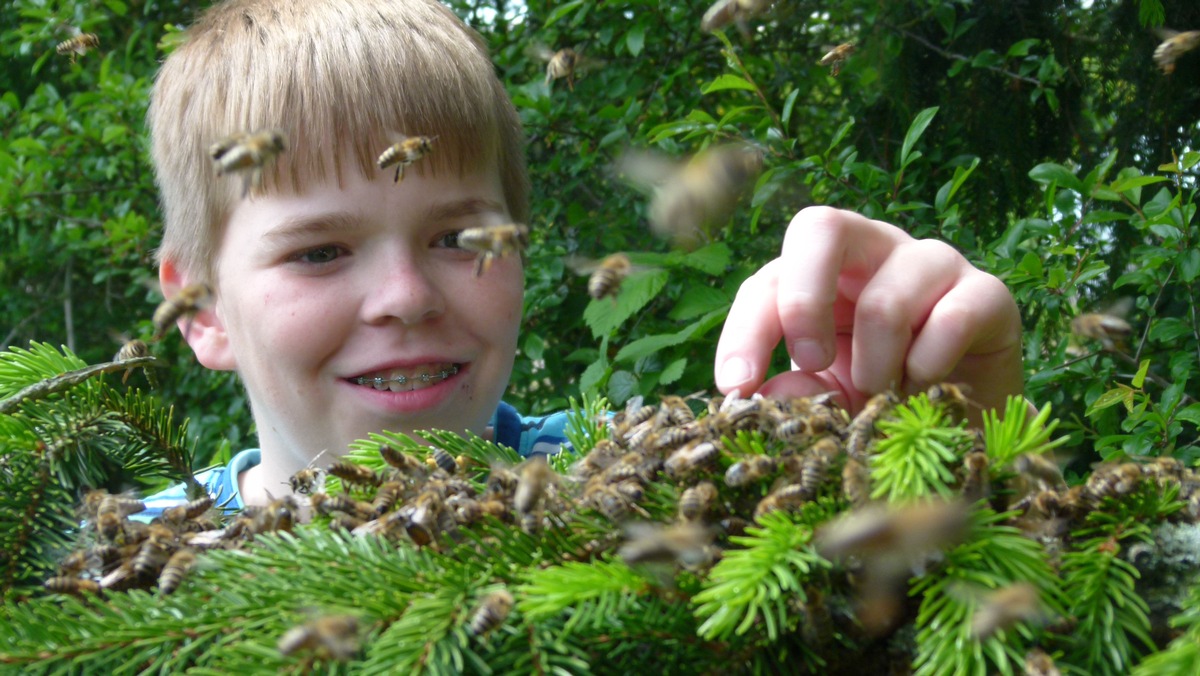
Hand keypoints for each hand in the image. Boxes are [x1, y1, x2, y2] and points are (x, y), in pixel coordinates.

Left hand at [714, 206, 1024, 422]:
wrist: (967, 416)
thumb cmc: (886, 393)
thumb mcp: (829, 397)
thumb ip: (797, 395)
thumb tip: (766, 396)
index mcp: (821, 272)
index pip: (768, 281)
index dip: (746, 332)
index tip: (737, 388)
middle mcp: (873, 250)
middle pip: (820, 227)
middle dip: (803, 303)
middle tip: (812, 362)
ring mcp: (933, 263)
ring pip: (884, 300)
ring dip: (875, 367)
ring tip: (882, 396)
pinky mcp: (987, 293)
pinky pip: (952, 318)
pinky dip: (929, 367)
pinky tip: (927, 385)